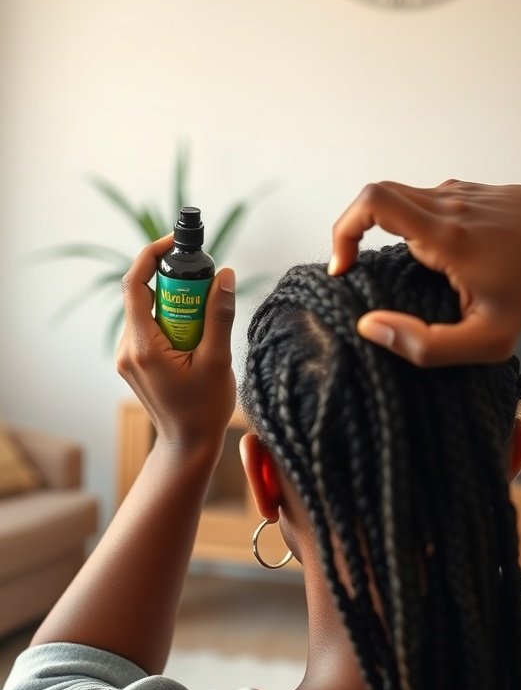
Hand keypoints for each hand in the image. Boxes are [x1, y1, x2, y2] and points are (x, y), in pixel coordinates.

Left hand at [117, 234, 235, 458]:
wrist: (188, 446)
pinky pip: (150, 328)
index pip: (135, 285)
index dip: (152, 256)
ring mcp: (127, 357)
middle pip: (145, 296)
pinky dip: (173, 323)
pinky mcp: (134, 362)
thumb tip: (225, 275)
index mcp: (144, 347)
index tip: (175, 243)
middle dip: (177, 287)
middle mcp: (127, 349)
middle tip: (207, 292)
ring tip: (205, 330)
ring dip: (177, 308)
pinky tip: (195, 342)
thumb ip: (219, 315)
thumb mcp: (218, 360)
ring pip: (149, 312)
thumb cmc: (204, 410)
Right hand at [329, 179, 520, 366]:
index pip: (373, 204)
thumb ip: (429, 346)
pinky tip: (425, 257)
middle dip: (352, 231)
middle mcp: (444, 205)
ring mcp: (452, 192)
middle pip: (373, 196)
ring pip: (394, 199)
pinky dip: (404, 224)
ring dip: (378, 229)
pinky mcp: (458, 190)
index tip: (345, 267)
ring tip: (393, 269)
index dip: (344, 231)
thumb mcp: (489, 339)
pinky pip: (416, 201)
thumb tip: (371, 327)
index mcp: (445, 235)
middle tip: (355, 268)